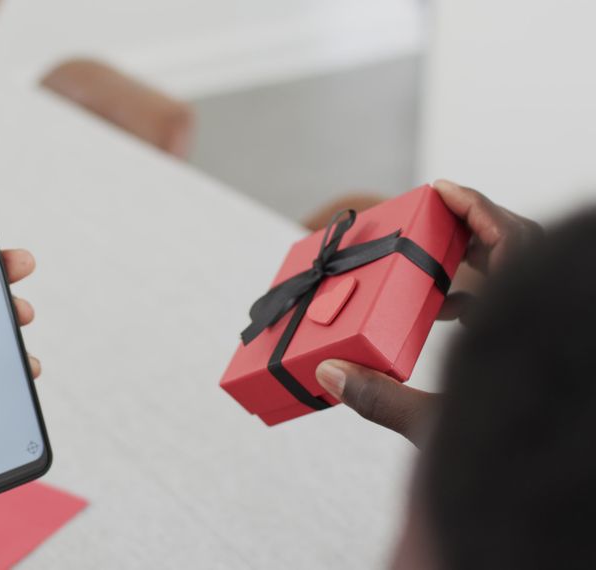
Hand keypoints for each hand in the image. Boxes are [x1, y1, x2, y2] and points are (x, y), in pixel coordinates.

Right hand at [316, 180, 540, 444]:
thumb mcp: (443, 429)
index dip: (476, 208)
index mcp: (528, 318)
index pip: (513, 241)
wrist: (570, 489)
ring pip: (521, 279)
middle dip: (470, 234)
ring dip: (477, 268)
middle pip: (518, 251)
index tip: (441, 189)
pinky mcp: (545, 350)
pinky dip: (485, 298)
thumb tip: (330, 374)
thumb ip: (386, 400)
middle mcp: (545, 315)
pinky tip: (451, 316)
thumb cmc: (518, 467)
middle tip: (427, 224)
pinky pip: (519, 305)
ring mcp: (551, 331)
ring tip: (429, 273)